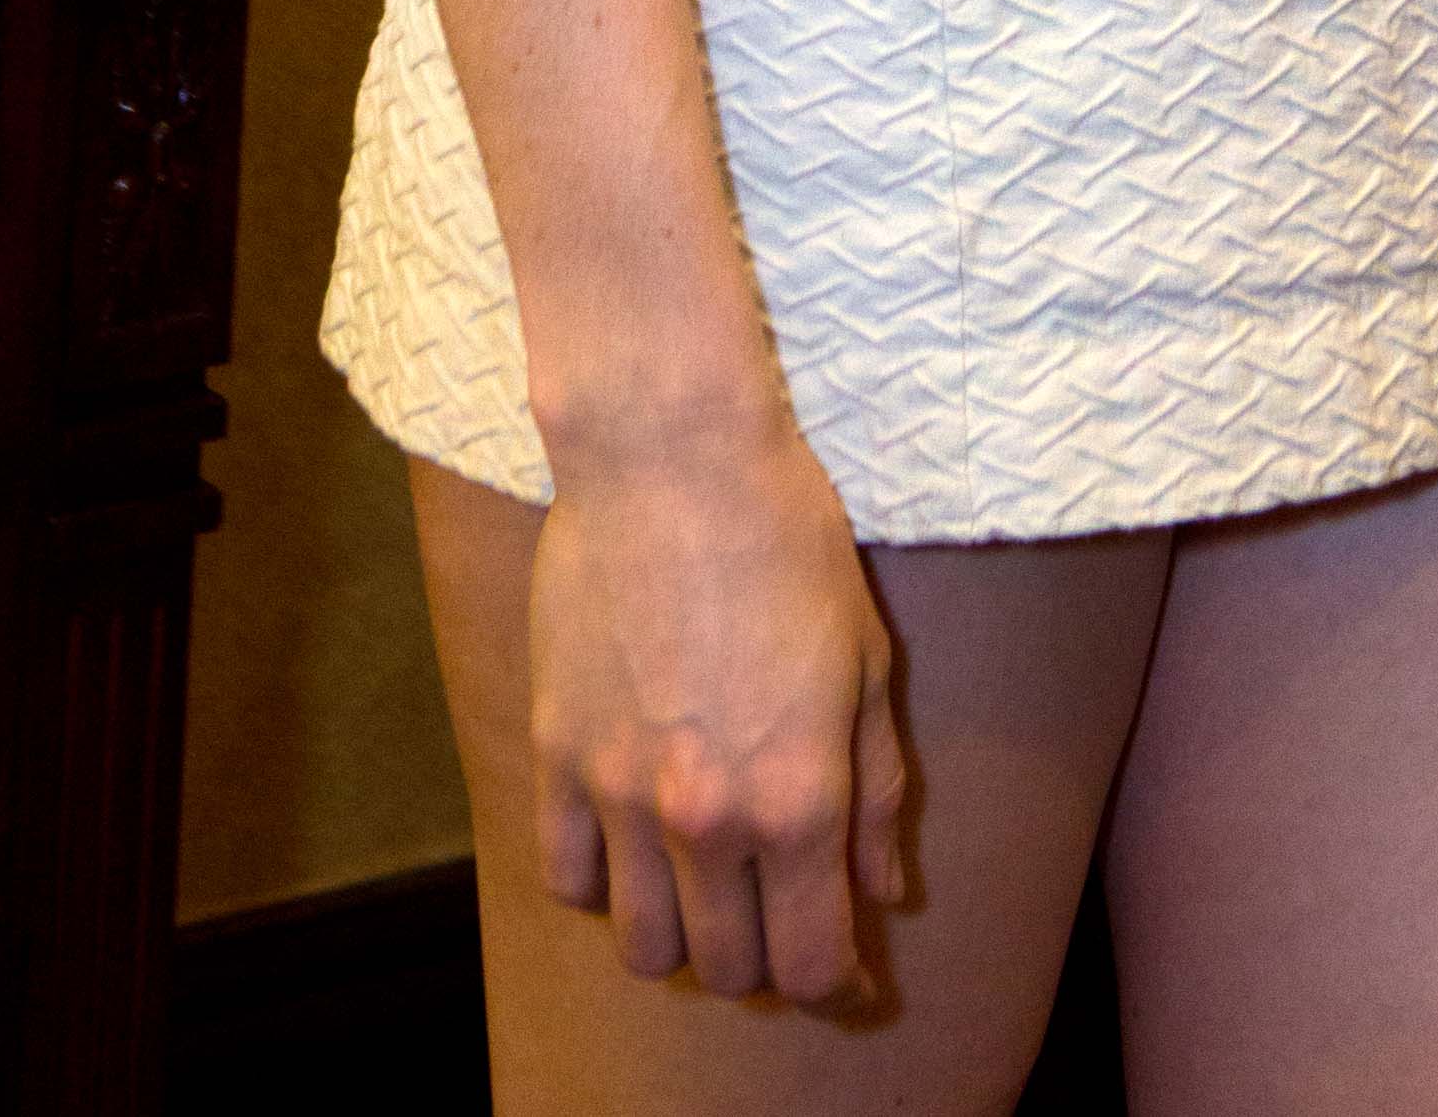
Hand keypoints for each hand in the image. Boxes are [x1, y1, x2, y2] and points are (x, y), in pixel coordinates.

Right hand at [528, 419, 909, 1003]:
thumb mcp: (867, 660)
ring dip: (682, 935)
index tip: (844, 969)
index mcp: (798, 796)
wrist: (672, 453)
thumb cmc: (789, 539)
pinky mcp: (555, 754)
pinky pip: (566, 880)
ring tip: (704, 887)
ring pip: (643, 946)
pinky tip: (632, 843)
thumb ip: (877, 792)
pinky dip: (602, 886)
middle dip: (764, 956)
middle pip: (729, 967)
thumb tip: (882, 891)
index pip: (810, 964)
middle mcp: (706, 816)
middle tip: (778, 907)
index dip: (835, 984)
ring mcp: (619, 792)